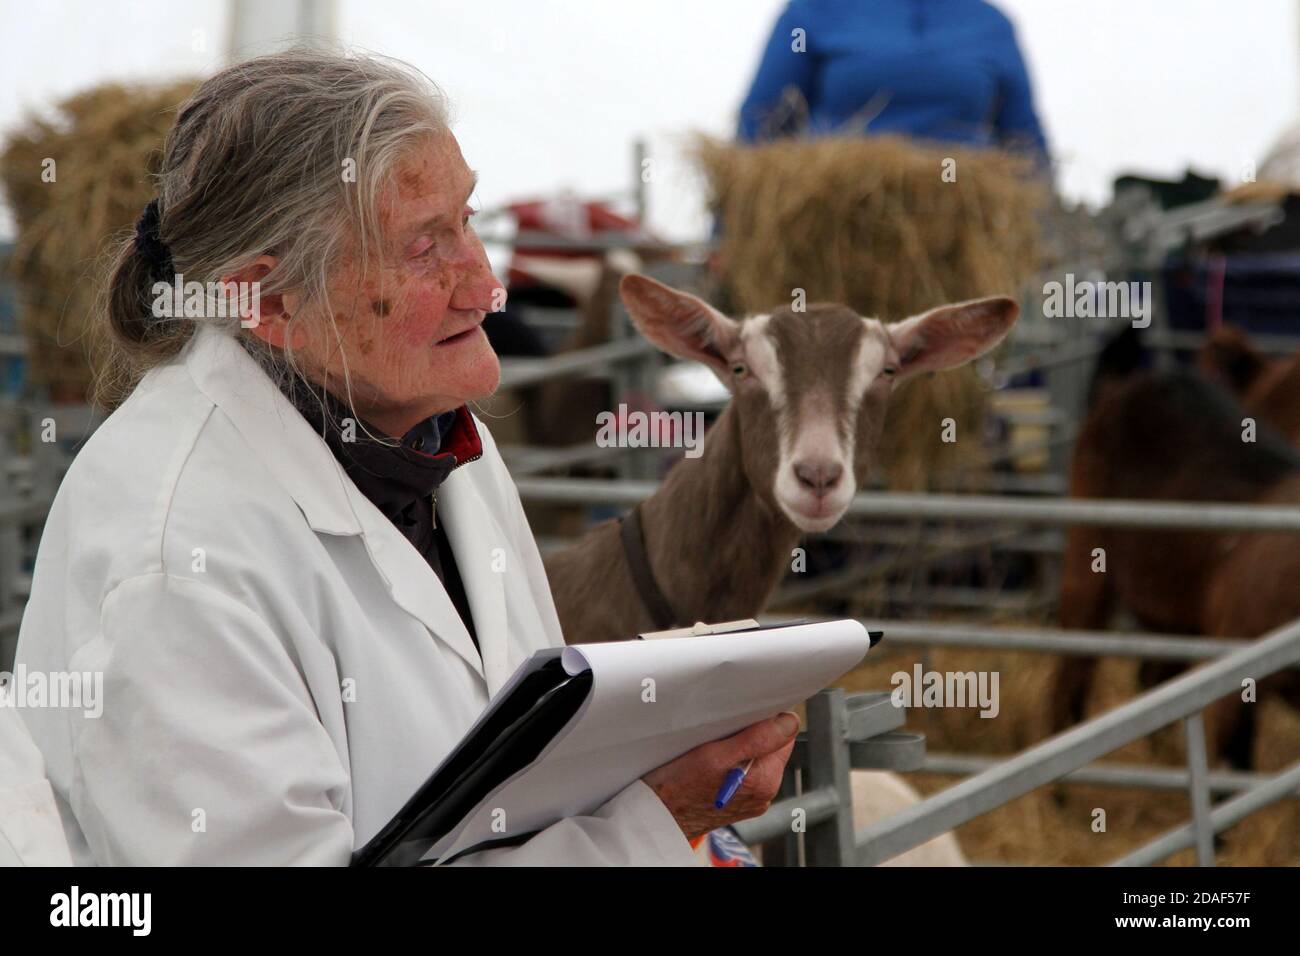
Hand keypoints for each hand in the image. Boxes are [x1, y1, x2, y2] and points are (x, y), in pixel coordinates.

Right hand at [641, 712, 798, 840]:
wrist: (656, 816)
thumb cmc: (679, 787)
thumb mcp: (716, 754)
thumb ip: (757, 738)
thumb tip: (790, 721)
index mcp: (765, 779)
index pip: (783, 736)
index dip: (765, 720)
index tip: (741, 717)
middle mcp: (763, 792)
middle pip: (769, 746)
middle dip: (750, 734)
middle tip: (720, 734)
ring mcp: (751, 798)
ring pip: (755, 757)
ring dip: (738, 747)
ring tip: (712, 750)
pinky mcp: (737, 801)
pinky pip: (743, 770)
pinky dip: (730, 761)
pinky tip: (710, 763)